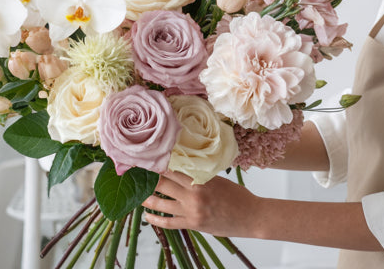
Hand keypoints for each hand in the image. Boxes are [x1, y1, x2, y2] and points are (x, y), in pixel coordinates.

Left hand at [141, 170, 260, 238]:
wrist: (251, 217)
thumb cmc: (238, 196)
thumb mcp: (219, 179)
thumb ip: (199, 175)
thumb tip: (181, 167)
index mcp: (200, 179)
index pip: (171, 168)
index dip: (154, 163)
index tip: (142, 158)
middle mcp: (193, 194)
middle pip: (161, 184)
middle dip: (145, 178)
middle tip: (131, 173)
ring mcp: (191, 211)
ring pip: (160, 203)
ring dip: (145, 198)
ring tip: (135, 193)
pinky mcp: (193, 224)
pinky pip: (169, 222)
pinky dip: (156, 220)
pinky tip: (147, 216)